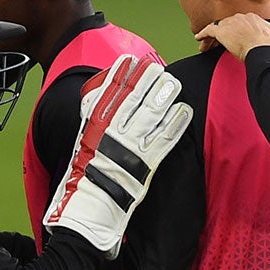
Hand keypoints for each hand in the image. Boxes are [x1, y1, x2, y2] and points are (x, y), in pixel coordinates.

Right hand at [44, 55, 191, 257]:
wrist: (87, 207)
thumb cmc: (84, 176)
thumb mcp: (84, 140)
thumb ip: (93, 118)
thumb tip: (98, 98)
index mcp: (95, 126)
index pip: (110, 93)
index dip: (122, 75)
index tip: (131, 62)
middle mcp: (112, 131)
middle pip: (133, 99)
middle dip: (146, 81)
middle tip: (158, 68)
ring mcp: (130, 146)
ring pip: (150, 114)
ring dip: (164, 96)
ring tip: (174, 84)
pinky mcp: (146, 163)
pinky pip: (164, 139)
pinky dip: (176, 124)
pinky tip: (185, 111)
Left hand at [196, 13, 269, 58]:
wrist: (264, 51)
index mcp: (254, 19)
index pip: (242, 23)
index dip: (237, 31)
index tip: (236, 39)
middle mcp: (241, 17)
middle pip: (229, 24)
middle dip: (225, 33)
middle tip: (221, 42)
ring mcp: (231, 23)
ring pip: (219, 27)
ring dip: (213, 36)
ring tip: (208, 44)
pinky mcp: (221, 32)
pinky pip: (209, 30)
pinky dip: (203, 34)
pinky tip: (199, 38)